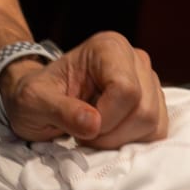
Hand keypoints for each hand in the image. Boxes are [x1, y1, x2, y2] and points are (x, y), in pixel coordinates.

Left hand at [1, 32, 168, 149]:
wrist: (40, 100)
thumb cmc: (35, 95)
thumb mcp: (33, 101)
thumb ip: (60, 110)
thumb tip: (94, 123)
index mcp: (108, 47)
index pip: (125, 90)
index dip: (106, 119)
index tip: (81, 127)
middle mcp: (135, 59)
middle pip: (144, 110)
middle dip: (112, 133)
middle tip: (84, 134)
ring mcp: (148, 81)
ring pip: (153, 124)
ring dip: (121, 140)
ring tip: (93, 133)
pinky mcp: (154, 104)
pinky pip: (157, 133)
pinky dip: (133, 142)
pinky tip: (109, 135)